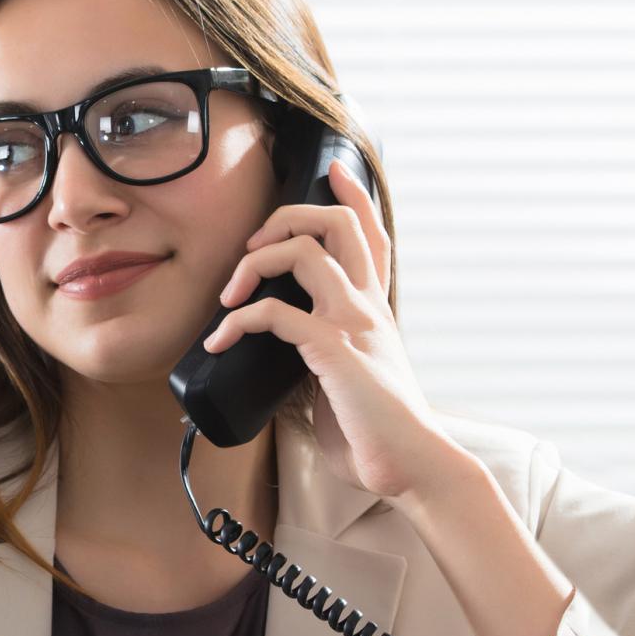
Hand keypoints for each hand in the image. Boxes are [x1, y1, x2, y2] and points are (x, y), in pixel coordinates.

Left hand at [206, 157, 450, 502]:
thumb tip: (276, 361)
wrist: (412, 466)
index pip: (372, 234)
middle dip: (288, 215)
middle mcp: (368, 307)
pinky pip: (276, 313)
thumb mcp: (347, 383)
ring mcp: (354, 324)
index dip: (353, 195)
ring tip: (229, 295)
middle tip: (252, 245)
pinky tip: (222, 340)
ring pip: (305, 252)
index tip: (334, 169)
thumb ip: (319, 360)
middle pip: (339, 224)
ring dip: (254, 262)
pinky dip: (239, 320)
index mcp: (375, 310)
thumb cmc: (378, 433)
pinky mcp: (335, 351)